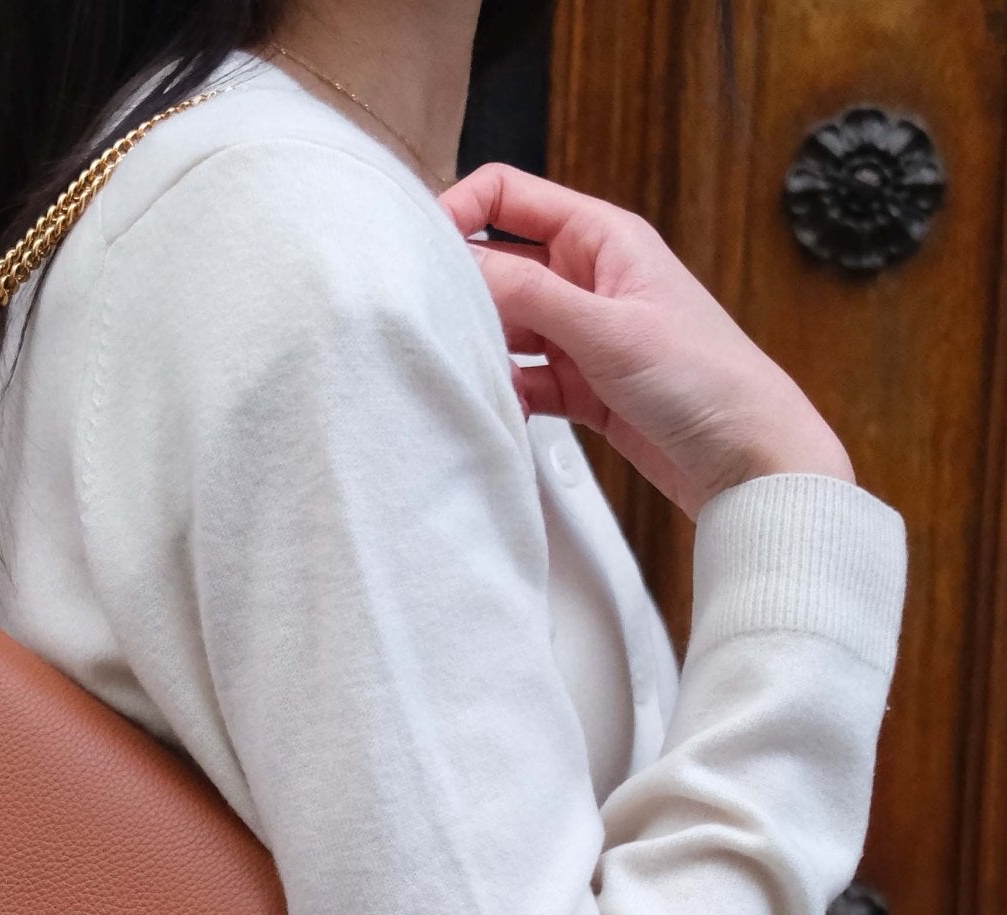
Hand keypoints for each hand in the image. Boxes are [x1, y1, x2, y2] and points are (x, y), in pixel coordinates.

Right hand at [438, 163, 854, 517]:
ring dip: (483, 347)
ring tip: (462, 370)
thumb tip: (460, 264)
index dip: (459, 212)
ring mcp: (582, 334)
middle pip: (499, 263)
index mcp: (601, 237)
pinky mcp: (581, 386)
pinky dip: (507, 393)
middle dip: (464, 290)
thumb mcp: (609, 329)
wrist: (749, 461)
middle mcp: (587, 277)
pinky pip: (523, 378)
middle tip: (432, 325)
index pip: (508, 196)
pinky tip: (500, 409)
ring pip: (506, 325)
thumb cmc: (705, 380)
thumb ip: (531, 293)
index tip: (420, 252)